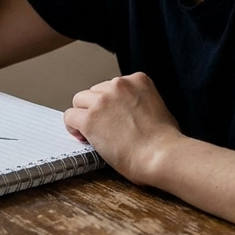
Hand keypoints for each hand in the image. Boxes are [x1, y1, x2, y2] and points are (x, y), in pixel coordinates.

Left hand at [64, 72, 183, 184]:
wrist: (161, 155)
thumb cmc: (165, 141)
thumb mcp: (158, 107)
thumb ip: (139, 102)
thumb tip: (125, 111)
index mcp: (138, 80)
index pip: (112, 85)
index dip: (110, 103)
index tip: (112, 116)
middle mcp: (119, 85)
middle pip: (94, 91)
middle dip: (96, 108)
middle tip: (102, 127)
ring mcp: (103, 101)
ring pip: (79, 101)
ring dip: (83, 115)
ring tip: (92, 133)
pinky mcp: (90, 119)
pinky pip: (70, 117)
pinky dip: (73, 128)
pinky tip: (83, 137)